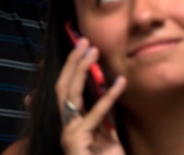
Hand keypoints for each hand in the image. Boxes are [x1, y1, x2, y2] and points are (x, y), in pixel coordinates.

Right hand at [55, 36, 126, 154]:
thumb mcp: (108, 132)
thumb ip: (104, 114)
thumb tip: (108, 87)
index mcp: (73, 122)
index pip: (66, 89)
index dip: (71, 67)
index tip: (81, 46)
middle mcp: (67, 127)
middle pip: (63, 88)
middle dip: (72, 62)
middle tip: (84, 40)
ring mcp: (70, 135)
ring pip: (70, 96)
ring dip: (82, 71)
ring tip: (94, 51)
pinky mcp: (78, 142)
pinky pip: (95, 115)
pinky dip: (108, 97)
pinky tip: (121, 82)